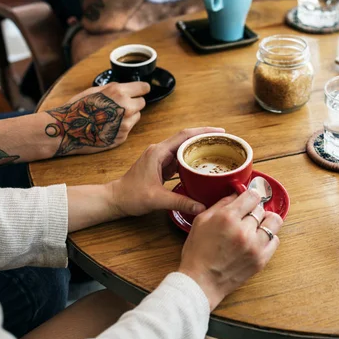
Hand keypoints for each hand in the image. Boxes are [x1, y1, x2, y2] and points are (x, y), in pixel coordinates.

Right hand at [46, 82, 149, 155]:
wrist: (66, 130)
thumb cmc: (78, 108)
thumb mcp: (95, 91)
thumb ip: (114, 88)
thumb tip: (128, 87)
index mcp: (119, 93)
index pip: (144, 88)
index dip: (142, 89)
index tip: (141, 90)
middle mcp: (126, 108)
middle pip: (142, 103)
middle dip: (134, 102)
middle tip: (120, 104)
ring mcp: (125, 124)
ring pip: (137, 116)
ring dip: (129, 115)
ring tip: (110, 116)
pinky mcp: (123, 137)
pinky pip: (128, 128)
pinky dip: (122, 126)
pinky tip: (107, 126)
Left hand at [109, 127, 223, 216]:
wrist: (115, 199)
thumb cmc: (130, 196)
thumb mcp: (157, 200)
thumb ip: (181, 202)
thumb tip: (202, 207)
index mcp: (158, 152)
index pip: (184, 135)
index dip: (203, 132)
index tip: (220, 132)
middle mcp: (160, 151)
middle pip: (186, 139)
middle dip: (205, 138)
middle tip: (224, 142)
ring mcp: (160, 157)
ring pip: (184, 148)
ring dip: (199, 148)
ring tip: (217, 151)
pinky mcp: (161, 165)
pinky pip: (180, 158)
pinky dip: (192, 159)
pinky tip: (202, 164)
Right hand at [178, 192, 283, 309]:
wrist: (200, 282)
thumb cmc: (198, 252)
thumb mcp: (201, 221)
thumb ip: (221, 204)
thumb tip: (236, 194)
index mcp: (228, 217)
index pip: (253, 195)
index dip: (250, 196)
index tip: (248, 200)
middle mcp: (244, 230)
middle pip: (261, 209)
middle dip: (254, 210)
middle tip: (246, 217)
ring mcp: (255, 246)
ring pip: (274, 222)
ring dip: (266, 222)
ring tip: (256, 226)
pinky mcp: (261, 260)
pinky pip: (275, 240)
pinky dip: (268, 237)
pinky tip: (257, 240)